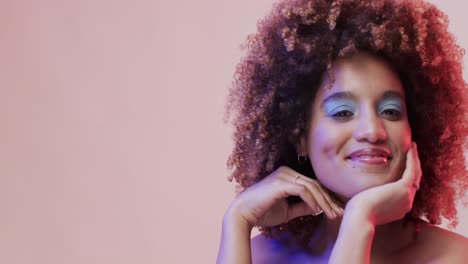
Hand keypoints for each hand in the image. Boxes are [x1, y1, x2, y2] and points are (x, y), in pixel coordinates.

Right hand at [226, 166, 343, 228]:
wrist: (243, 214)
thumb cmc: (263, 212)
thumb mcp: (288, 210)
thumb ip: (303, 206)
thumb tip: (319, 207)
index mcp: (287, 175)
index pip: (312, 185)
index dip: (325, 198)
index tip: (335, 211)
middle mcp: (286, 171)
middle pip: (315, 184)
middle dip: (329, 200)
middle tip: (338, 213)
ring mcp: (283, 175)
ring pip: (311, 186)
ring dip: (324, 202)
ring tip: (332, 215)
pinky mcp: (281, 182)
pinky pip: (303, 190)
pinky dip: (312, 200)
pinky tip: (318, 211)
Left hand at [345, 142, 421, 225]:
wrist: (360, 217)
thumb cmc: (357, 212)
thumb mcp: (367, 204)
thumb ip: (372, 198)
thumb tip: (366, 193)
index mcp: (399, 208)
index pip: (407, 189)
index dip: (407, 176)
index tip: (405, 164)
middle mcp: (406, 203)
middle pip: (415, 181)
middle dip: (415, 166)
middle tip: (412, 151)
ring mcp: (407, 197)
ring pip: (416, 174)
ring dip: (415, 159)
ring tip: (413, 146)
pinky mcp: (403, 189)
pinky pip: (412, 170)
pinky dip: (413, 158)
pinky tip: (411, 148)